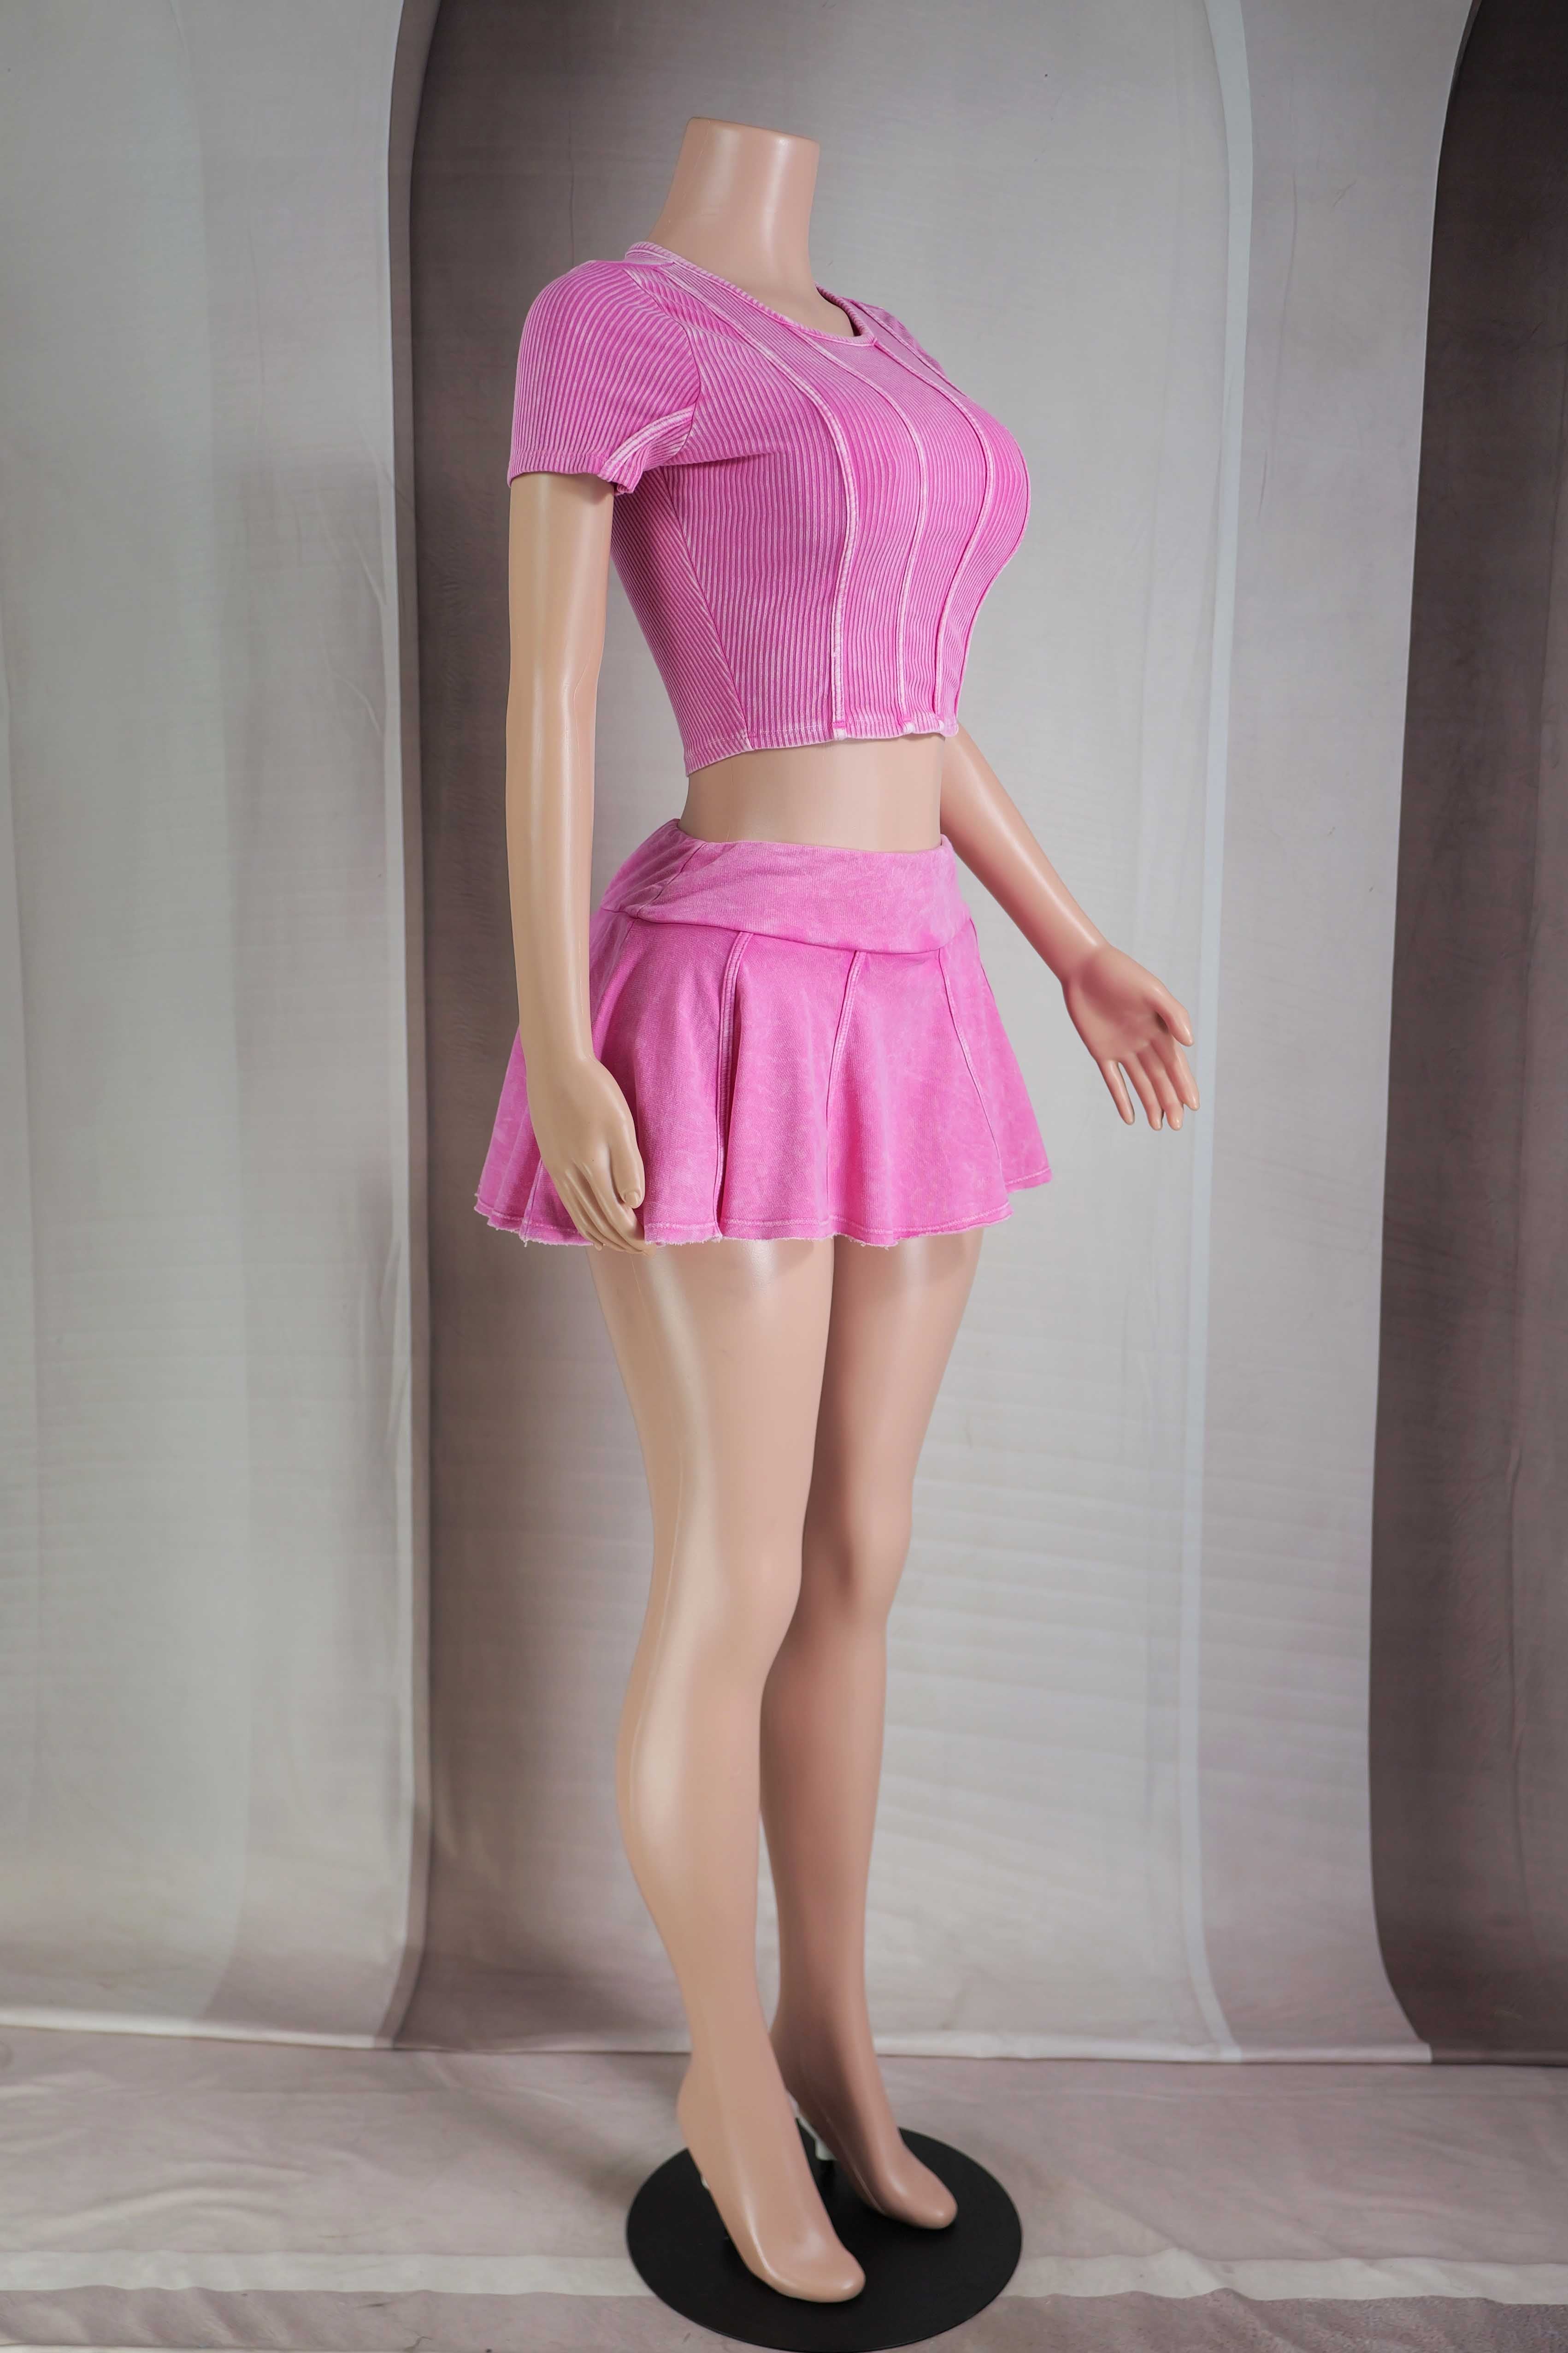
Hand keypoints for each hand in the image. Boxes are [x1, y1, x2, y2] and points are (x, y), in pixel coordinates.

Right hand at [526, 1052, 653, 1250]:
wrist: (554, 1065)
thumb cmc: (593, 1090)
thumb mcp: (620, 1124)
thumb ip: (628, 1165)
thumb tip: (633, 1204)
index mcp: (591, 1169)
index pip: (615, 1218)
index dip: (634, 1237)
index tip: (653, 1246)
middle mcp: (570, 1176)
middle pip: (596, 1223)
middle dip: (621, 1242)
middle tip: (642, 1251)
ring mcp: (557, 1169)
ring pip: (579, 1215)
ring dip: (600, 1235)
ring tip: (617, 1245)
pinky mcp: (551, 1159)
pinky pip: (567, 1201)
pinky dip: (581, 1219)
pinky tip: (588, 1221)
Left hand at [1061, 943, 1198, 1129]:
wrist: (1084, 966)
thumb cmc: (1121, 973)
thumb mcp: (1152, 990)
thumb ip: (1173, 1014)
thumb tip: (1190, 1043)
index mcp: (1160, 1029)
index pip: (1175, 1063)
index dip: (1184, 1085)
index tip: (1193, 1106)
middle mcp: (1144, 1042)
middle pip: (1160, 1078)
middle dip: (1169, 1101)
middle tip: (1176, 1126)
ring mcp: (1123, 1048)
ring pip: (1140, 1082)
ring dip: (1150, 1103)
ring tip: (1159, 1126)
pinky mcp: (1101, 1051)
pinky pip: (1113, 1079)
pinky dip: (1121, 1098)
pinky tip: (1129, 1117)